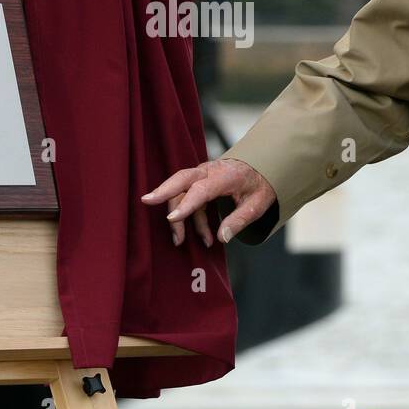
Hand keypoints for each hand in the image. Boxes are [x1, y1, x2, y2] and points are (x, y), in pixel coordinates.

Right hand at [141, 159, 275, 246]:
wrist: (262, 167)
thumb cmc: (259, 186)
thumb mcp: (257, 205)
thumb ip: (239, 221)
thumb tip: (222, 239)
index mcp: (225, 175)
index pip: (201, 189)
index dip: (186, 205)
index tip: (172, 219)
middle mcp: (209, 172)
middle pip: (181, 180)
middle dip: (163, 191)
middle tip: (146, 201)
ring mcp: (202, 175)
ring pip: (181, 192)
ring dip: (179, 217)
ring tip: (180, 241)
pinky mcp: (200, 182)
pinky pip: (189, 199)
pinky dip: (192, 218)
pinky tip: (204, 237)